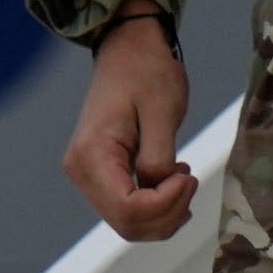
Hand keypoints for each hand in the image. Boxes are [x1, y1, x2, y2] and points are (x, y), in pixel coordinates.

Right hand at [62, 0, 195, 241]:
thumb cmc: (146, 71)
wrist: (128, 49)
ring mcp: (88, 176)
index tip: (188, 175)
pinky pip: (128, 209)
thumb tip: (158, 192)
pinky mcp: (100, 175)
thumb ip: (158, 159)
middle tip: (191, 180)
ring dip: (164, 213)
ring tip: (183, 178)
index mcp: (92, 154)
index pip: (128, 209)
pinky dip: (156, 206)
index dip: (165, 205)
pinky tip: (173, 180)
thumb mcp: (162, 112)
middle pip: (127, 224)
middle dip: (167, 214)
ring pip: (129, 223)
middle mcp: (82, 171)